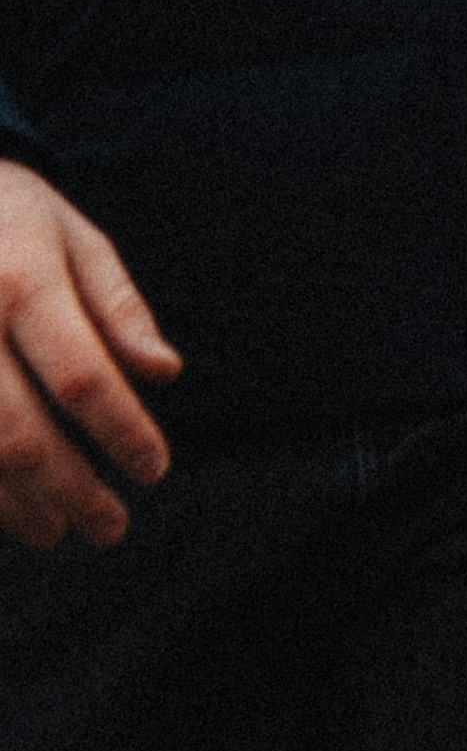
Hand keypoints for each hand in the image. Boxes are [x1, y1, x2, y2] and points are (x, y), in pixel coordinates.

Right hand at [0, 164, 181, 550]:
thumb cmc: (14, 219)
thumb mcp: (76, 239)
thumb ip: (118, 308)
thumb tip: (166, 372)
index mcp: (23, 280)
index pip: (81, 374)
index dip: (121, 429)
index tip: (155, 470)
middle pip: (22, 431)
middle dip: (72, 489)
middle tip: (113, 527)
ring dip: (18, 506)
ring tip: (59, 531)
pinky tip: (7, 511)